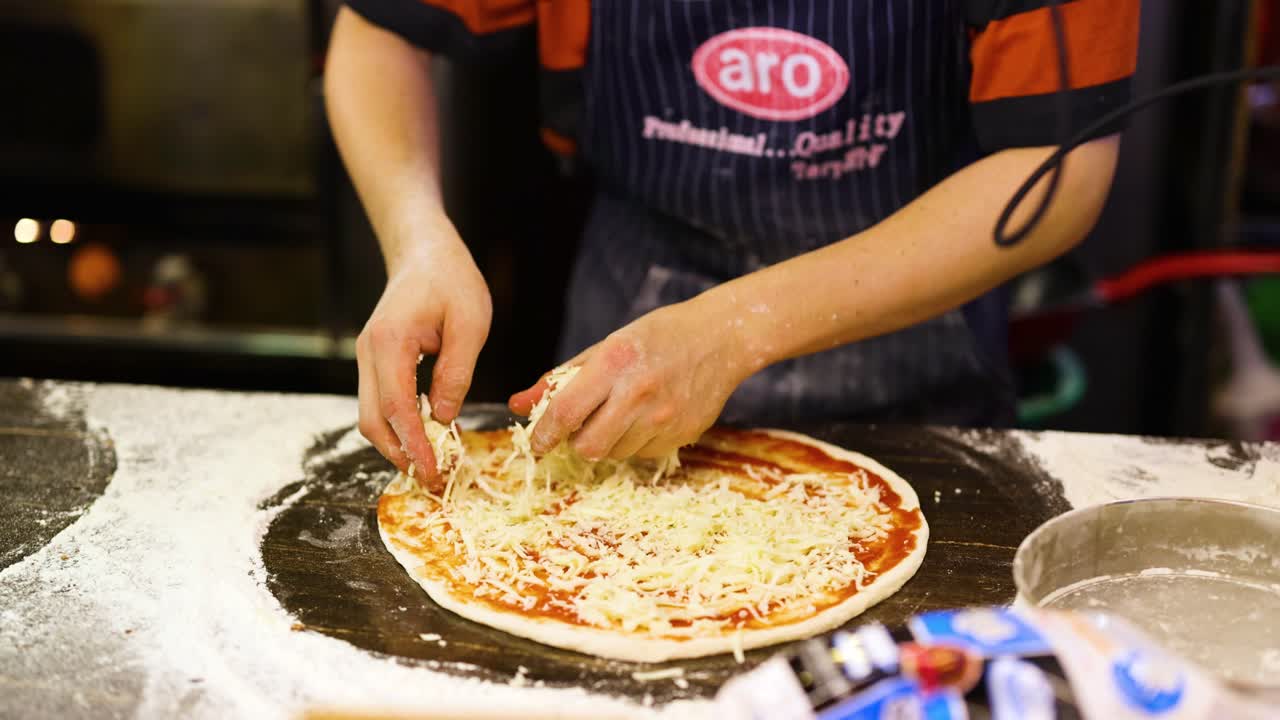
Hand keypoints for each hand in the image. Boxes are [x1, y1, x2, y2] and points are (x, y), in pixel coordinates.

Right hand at [356, 233, 490, 487]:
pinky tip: (424, 437)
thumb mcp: (470, 323)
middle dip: (399, 454)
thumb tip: (444, 418)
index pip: (396, 407)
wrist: (424, 251)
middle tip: (432, 479)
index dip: (413, 445)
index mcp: (391, 342)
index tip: (432, 472)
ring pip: (370, 415)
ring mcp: (368, 357)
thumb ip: (456, 371)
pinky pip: (379, 401)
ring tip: (430, 465)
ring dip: (396, 444)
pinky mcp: (376, 360)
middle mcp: (369, 353)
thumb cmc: (451, 280)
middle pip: (371, 420)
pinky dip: (397, 425)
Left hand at [508, 298, 758, 459]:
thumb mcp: (607, 346)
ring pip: (614, 453)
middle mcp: (639, 392)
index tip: (537, 443)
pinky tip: (645, 417)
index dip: (545, 434)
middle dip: (575, 443)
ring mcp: (664, 418)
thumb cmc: (658, 336)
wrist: (720, 339)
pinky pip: (641, 454)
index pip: (566, 411)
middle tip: (578, 428)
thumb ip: (561, 378)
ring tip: (619, 414)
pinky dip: (633, 443)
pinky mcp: (681, 434)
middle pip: (588, 445)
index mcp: (615, 362)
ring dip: (606, 442)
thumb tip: (518, 405)